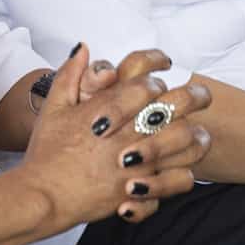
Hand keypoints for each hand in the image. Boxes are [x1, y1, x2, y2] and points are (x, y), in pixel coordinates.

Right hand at [22, 45, 210, 226]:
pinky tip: (180, 167)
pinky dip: (184, 173)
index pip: (147, 82)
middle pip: (178, 106)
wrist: (42, 197)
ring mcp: (137, 163)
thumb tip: (83, 47)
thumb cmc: (46, 153)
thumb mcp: (53, 108)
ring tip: (197, 131)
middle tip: (202, 95)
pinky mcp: (140, 190)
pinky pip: (179, 180)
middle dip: (196, 95)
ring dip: (196, 134)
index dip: (159, 72)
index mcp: (108, 110)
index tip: (165, 68)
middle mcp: (127, 134)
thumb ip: (70, 74)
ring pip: (186, 141)